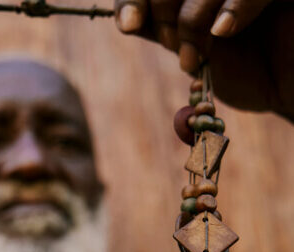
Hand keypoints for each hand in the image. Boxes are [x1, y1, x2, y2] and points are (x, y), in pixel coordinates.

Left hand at [114, 0, 293, 119]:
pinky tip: (223, 30)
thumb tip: (127, 18)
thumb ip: (165, 31)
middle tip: (171, 45)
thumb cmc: (250, 72)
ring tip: (196, 55)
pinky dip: (234, 6)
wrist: (293, 91)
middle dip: (162, 9)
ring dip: (191, 17)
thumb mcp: (196, 52)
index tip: (128, 25)